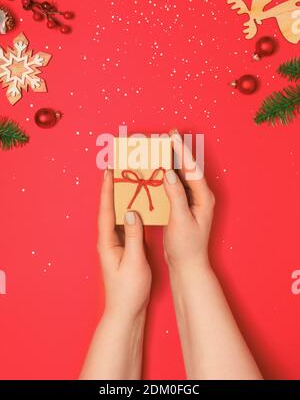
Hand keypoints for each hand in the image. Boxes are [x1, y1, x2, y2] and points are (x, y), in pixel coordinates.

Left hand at [98, 169, 151, 319]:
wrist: (126, 310)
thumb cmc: (129, 289)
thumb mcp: (134, 261)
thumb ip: (133, 236)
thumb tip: (131, 211)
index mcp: (107, 241)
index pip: (106, 210)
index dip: (107, 190)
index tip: (108, 172)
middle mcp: (108, 239)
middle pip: (110, 209)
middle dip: (113, 188)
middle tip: (119, 170)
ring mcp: (115, 244)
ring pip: (117, 216)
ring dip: (121, 198)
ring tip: (129, 181)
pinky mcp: (123, 248)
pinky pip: (126, 224)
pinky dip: (130, 212)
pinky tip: (137, 205)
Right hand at [163, 132, 214, 270]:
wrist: (187, 265)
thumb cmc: (186, 246)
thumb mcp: (180, 220)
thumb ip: (176, 195)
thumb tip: (169, 173)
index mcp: (203, 197)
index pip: (192, 168)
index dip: (182, 150)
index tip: (172, 136)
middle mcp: (199, 195)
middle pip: (187, 168)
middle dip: (176, 151)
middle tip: (165, 136)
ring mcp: (190, 200)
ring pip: (179, 175)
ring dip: (169, 162)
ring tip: (159, 148)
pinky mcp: (181, 206)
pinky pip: (173, 186)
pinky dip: (164, 176)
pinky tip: (155, 171)